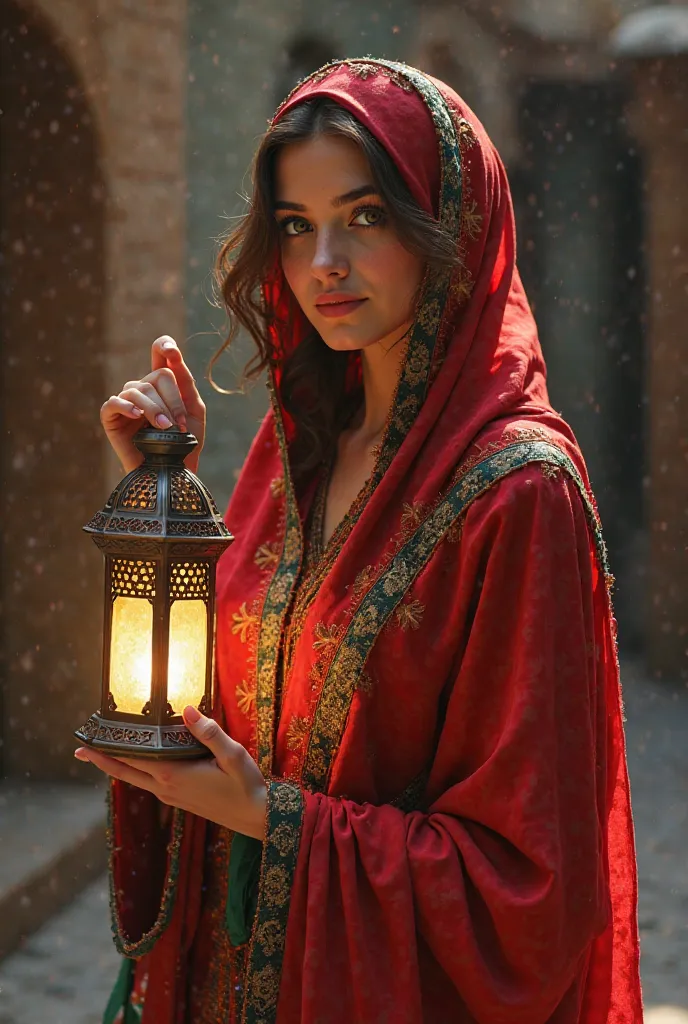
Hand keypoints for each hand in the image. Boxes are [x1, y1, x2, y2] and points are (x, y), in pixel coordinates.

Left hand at [74, 706, 267, 840]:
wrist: (257, 818)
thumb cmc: (247, 786)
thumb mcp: (233, 755)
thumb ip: (209, 733)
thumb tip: (188, 709)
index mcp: (174, 775)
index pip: (133, 759)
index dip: (109, 748)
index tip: (89, 739)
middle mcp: (166, 788)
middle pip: (125, 773)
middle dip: (101, 760)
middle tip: (78, 749)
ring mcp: (171, 796)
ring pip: (135, 779)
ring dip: (117, 766)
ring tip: (102, 752)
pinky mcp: (179, 799)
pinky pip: (149, 783)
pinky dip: (136, 771)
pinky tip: (138, 764)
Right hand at [100, 336, 206, 474]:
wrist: (173, 472)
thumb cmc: (183, 443)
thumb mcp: (194, 410)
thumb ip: (186, 382)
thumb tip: (172, 355)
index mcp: (163, 385)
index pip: (159, 353)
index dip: (163, 346)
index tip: (172, 351)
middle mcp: (143, 388)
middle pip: (157, 376)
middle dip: (172, 400)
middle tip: (178, 424)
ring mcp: (126, 402)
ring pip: (138, 389)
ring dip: (155, 409)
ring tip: (164, 427)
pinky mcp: (111, 418)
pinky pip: (114, 402)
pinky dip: (126, 406)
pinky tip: (137, 416)